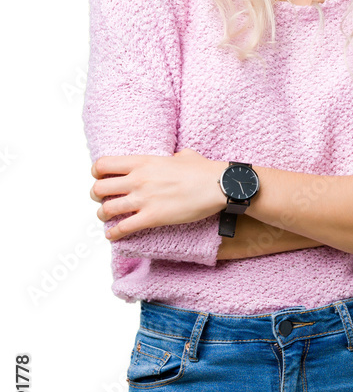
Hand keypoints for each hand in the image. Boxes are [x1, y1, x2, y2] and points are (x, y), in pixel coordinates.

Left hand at [89, 148, 227, 239]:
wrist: (216, 186)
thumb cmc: (203, 170)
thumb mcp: (184, 155)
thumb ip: (174, 156)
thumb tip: (177, 157)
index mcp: (142, 162)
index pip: (103, 164)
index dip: (96, 172)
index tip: (100, 177)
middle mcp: (137, 179)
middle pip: (99, 188)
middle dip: (97, 196)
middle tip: (102, 199)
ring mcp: (143, 199)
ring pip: (107, 209)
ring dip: (103, 215)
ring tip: (107, 218)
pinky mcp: (152, 218)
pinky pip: (123, 228)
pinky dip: (114, 234)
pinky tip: (112, 236)